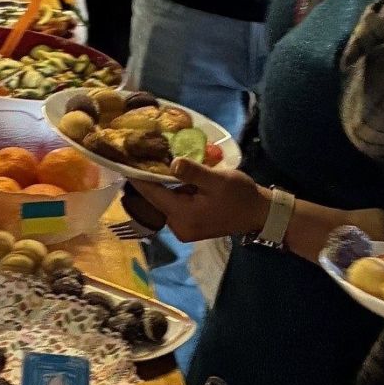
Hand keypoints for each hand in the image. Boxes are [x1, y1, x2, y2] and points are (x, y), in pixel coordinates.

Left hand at [142, 156, 268, 242]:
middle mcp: (178, 226)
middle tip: (140, 155)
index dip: (137, 176)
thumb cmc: (240, 196)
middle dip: (149, 179)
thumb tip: (171, 162)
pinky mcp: (189, 226)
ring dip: (161, 185)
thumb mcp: (218, 180)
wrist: (259, 214)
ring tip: (153, 162)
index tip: (124, 159)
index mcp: (182, 215)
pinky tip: (172, 178)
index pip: (152, 194)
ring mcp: (183, 229)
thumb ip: (193, 172)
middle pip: (155, 200)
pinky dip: (171, 192)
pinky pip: (173, 206)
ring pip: (164, 202)